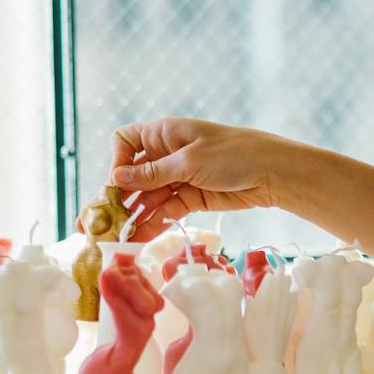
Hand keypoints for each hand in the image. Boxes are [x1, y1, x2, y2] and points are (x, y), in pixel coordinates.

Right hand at [98, 117, 285, 241]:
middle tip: (100, 223)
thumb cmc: (233, 154)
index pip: (125, 142)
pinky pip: (164, 211)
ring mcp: (178, 177)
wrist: (273, 172)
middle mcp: (166, 155)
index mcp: (163, 134)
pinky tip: (139, 239)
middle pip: (132, 176)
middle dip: (117, 198)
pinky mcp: (191, 198)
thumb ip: (153, 173)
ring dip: (133, 216)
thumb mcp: (189, 161)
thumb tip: (116, 177)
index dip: (118, 161)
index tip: (117, 182)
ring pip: (147, 198)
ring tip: (117, 239)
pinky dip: (152, 224)